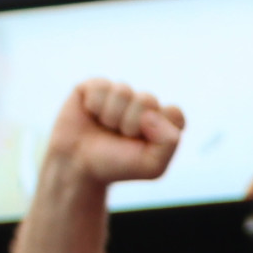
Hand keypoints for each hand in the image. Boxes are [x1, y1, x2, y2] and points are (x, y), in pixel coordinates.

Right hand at [48, 79, 187, 187]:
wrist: (78, 165)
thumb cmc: (118, 165)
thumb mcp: (153, 166)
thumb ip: (169, 142)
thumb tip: (151, 113)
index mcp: (162, 121)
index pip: (174, 113)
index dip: (158, 130)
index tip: (144, 144)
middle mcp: (143, 104)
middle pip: (148, 99)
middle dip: (131, 124)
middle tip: (121, 136)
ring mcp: (120, 94)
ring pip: (123, 91)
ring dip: (112, 116)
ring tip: (106, 127)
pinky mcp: (96, 86)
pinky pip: (101, 86)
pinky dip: (95, 106)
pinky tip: (91, 115)